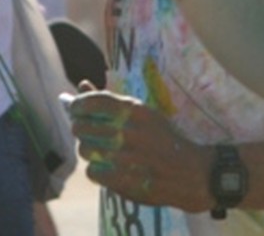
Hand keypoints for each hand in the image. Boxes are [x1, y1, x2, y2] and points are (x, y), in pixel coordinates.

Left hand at [68, 86, 213, 210]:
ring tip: (105, 151)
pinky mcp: (120, 178)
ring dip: (90, 150)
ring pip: (84, 149)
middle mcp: (127, 131)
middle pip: (81, 126)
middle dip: (82, 129)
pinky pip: (91, 171)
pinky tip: (111, 167)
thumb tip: (81, 84)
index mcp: (134, 110)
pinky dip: (98, 170)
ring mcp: (122, 156)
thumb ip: (109, 101)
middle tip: (91, 132)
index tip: (76, 109)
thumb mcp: (143, 113)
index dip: (77, 105)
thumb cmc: (163, 138)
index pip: (90, 102)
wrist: (188, 172)